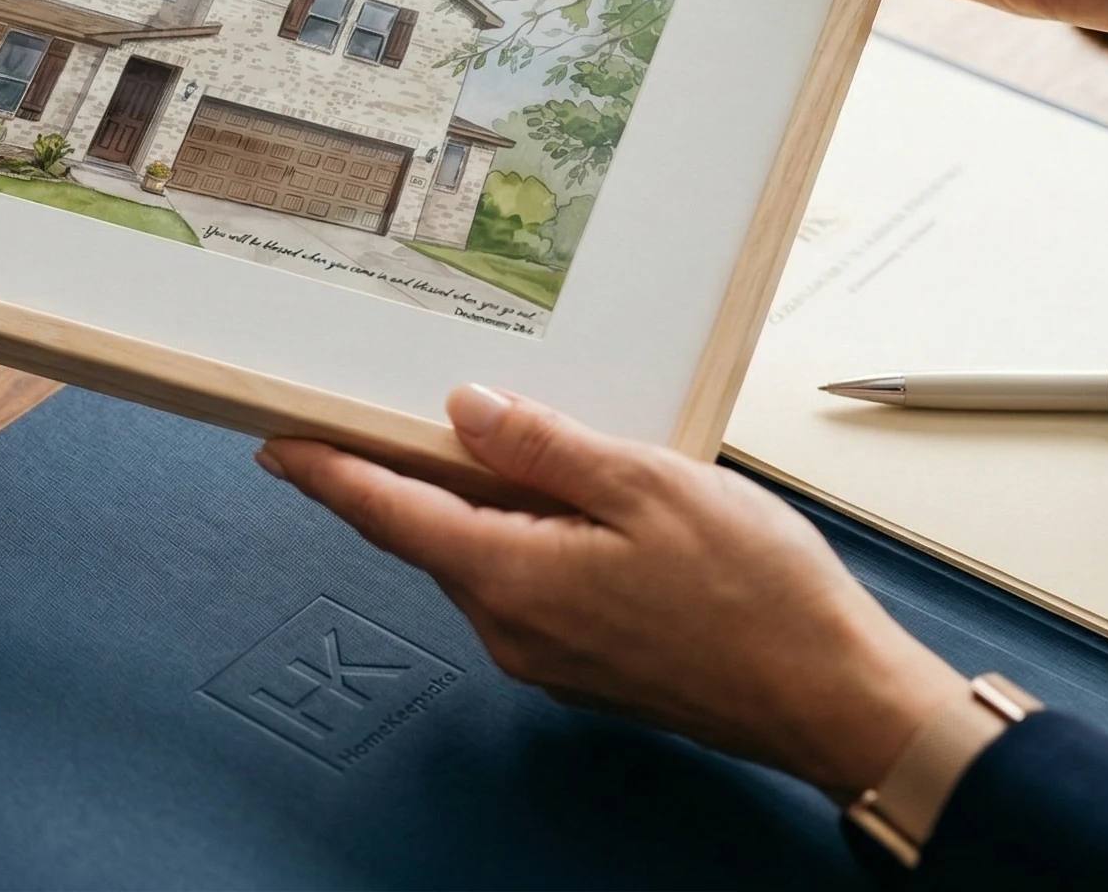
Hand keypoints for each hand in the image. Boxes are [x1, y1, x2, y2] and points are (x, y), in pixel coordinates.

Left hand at [261, 386, 964, 796]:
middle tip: (396, 409)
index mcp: (513, 578)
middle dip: (410, 475)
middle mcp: (512, 629)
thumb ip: (545, 445)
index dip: (329, 474)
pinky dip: (527, 539)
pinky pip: (528, 587)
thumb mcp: (648, 484)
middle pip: (433, 535)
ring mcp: (547, 656)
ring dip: (482, 505)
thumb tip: (465, 411)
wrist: (830, 698)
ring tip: (512, 441)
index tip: (277, 445)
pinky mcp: (584, 667)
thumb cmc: (757, 595)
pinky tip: (571, 504)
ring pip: (484, 560)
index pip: (389, 516)